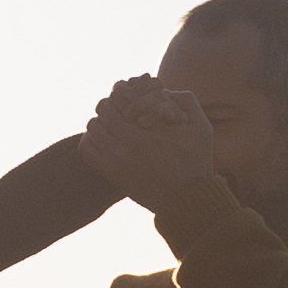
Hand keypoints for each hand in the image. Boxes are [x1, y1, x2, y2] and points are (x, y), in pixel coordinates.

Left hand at [85, 72, 223, 217]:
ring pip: (92, 126)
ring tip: (113, 125)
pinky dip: (91, 139)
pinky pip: (86, 148)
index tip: (130, 97)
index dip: (123, 91)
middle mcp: (127, 142)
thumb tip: (164, 89)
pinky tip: (104, 140)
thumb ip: (186, 102)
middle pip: (103, 107)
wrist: (185, 198)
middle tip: (121, 110)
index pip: (118, 95)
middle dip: (112, 105)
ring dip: (102, 121)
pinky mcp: (110, 173)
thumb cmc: (195, 161)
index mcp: (146, 128)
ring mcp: (115, 159)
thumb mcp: (201, 128)